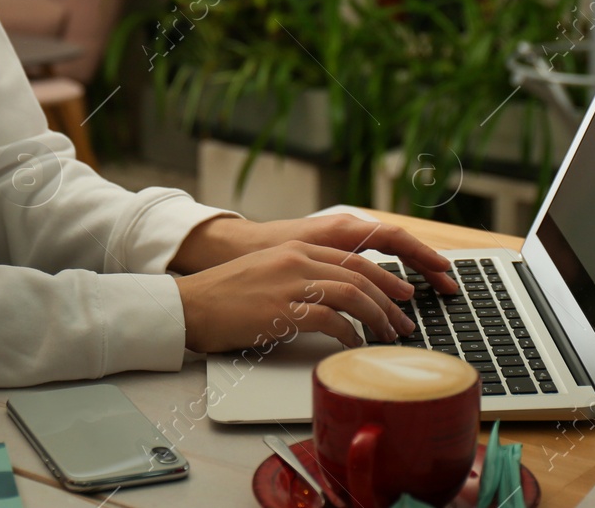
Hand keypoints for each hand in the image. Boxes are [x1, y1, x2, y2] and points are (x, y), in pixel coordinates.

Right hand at [176, 239, 419, 352]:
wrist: (191, 304)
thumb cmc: (225, 296)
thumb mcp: (269, 273)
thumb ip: (301, 277)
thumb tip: (335, 300)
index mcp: (296, 249)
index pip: (353, 258)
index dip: (383, 278)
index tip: (400, 295)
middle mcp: (297, 260)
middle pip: (360, 273)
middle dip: (388, 299)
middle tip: (403, 321)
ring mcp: (290, 283)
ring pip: (351, 293)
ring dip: (376, 317)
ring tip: (387, 336)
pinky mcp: (282, 309)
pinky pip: (330, 319)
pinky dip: (349, 334)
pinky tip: (353, 345)